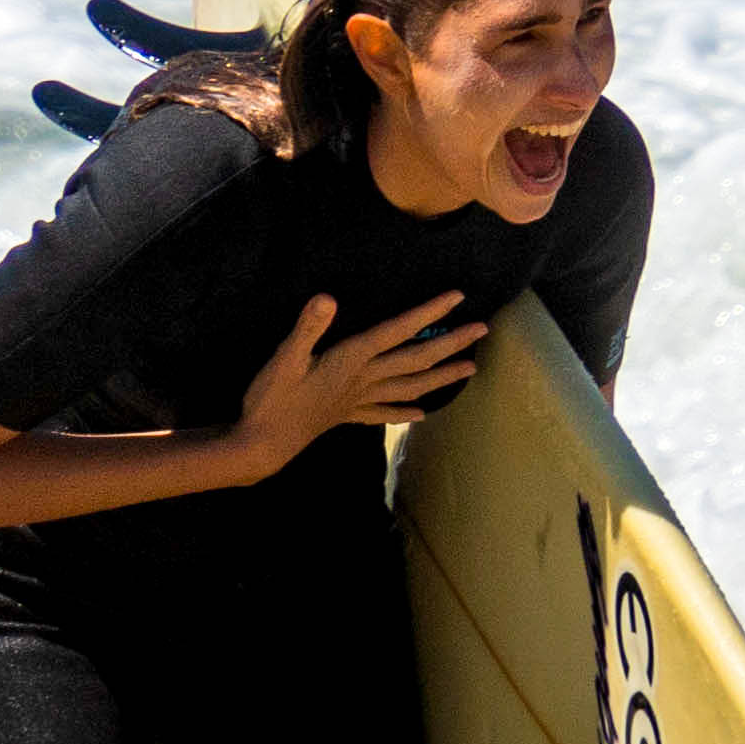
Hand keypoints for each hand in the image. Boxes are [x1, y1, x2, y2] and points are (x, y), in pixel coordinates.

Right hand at [238, 288, 482, 476]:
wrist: (261, 445)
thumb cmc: (271, 400)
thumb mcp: (283, 359)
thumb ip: (308, 328)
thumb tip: (328, 297)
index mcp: (351, 360)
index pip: (398, 331)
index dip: (428, 312)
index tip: (458, 298)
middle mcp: (363, 380)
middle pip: (416, 359)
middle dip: (450, 343)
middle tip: (483, 329)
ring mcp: (357, 400)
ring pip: (409, 386)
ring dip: (441, 377)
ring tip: (470, 369)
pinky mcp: (346, 416)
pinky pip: (383, 413)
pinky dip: (404, 411)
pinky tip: (422, 413)